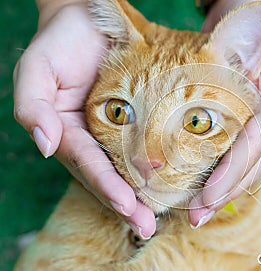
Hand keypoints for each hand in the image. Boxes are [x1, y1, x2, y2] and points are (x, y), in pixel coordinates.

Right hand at [13, 1, 155, 237]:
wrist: (89, 21)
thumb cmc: (60, 44)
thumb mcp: (36, 70)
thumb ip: (32, 106)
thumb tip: (44, 145)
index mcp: (69, 133)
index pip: (88, 164)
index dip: (106, 186)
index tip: (127, 206)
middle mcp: (93, 139)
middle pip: (110, 176)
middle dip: (127, 204)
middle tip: (148, 225)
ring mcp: (114, 133)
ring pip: (129, 169)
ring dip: (144, 195)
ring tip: (161, 216)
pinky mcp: (136, 122)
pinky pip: (145, 147)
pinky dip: (157, 167)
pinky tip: (175, 182)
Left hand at [189, 0, 260, 226]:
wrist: (246, 15)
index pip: (253, 149)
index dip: (232, 174)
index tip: (208, 196)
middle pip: (243, 166)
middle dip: (220, 192)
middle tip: (195, 217)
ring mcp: (246, 125)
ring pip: (233, 164)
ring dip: (213, 191)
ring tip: (192, 214)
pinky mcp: (229, 120)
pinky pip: (219, 149)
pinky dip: (206, 170)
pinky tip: (189, 189)